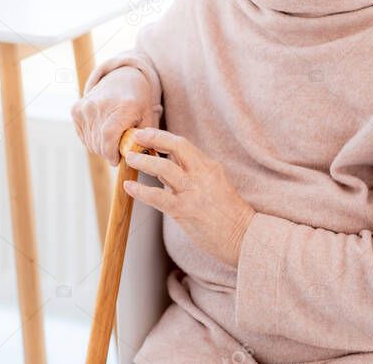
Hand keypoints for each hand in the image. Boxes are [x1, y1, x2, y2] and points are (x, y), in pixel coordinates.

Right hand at [71, 67, 156, 166]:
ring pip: (90, 142)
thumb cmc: (138, 102)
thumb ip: (145, 138)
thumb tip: (138, 158)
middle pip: (99, 142)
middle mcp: (102, 104)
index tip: (116, 160)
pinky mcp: (76, 109)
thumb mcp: (148, 118)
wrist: (122, 80)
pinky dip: (91, 139)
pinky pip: (82, 136)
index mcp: (124, 105)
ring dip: (100, 147)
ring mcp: (87, 106)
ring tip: (112, 140)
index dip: (111, 153)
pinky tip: (102, 132)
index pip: (109, 136)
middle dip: (108, 153)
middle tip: (117, 151)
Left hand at [122, 127, 255, 268]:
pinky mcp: (186, 210)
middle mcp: (203, 174)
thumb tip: (160, 168)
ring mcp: (194, 191)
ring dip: (143, 162)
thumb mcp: (212, 186)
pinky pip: (158, 197)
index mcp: (210, 166)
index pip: (183, 144)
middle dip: (153, 138)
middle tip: (134, 137)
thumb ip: (188, 175)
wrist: (244, 238)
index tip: (146, 133)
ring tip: (129, 159)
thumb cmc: (228, 215)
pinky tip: (129, 187)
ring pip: (164, 168)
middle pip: (176, 146)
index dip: (161, 136)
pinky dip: (140, 190)